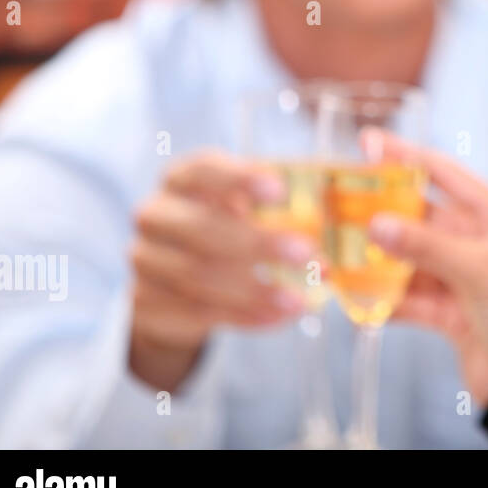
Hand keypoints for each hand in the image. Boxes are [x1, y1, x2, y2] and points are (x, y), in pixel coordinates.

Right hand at [128, 149, 316, 390]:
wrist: (173, 280)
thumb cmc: (226, 227)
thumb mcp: (246, 204)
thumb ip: (281, 198)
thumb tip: (342, 193)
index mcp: (182, 178)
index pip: (203, 170)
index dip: (239, 179)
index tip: (280, 190)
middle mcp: (156, 214)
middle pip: (201, 228)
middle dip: (258, 243)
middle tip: (305, 253)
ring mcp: (144, 260)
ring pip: (198, 277)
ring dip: (255, 290)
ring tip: (298, 300)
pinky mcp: (146, 303)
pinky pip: (197, 313)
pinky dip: (243, 316)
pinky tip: (278, 317)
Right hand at [362, 128, 487, 406]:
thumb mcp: (476, 271)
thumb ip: (425, 245)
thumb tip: (376, 223)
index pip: (445, 174)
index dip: (407, 158)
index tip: (370, 143)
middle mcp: (476, 242)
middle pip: (420, 217)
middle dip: (381, 212)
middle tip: (339, 202)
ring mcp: (460, 278)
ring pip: (408, 259)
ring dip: (376, 258)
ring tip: (336, 250)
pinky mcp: (447, 312)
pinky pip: (407, 297)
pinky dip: (383, 298)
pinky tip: (354, 298)